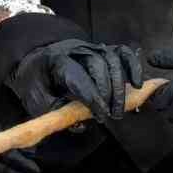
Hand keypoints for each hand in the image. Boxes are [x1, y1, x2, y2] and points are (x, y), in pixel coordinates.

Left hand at [7, 39, 143, 123]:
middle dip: (108, 92)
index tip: (101, 115)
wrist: (35, 62)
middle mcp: (76, 50)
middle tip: (112, 115)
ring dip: (120, 85)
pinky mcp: (104, 50)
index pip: (78, 76)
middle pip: (99, 64)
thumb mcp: (36, 100)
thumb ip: (55, 112)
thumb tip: (81, 125)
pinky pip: (123, 53)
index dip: (92, 96)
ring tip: (120, 109)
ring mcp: (92, 47)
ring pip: (113, 59)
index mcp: (56, 60)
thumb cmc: (36, 83)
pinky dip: (133, 67)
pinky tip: (137, 84)